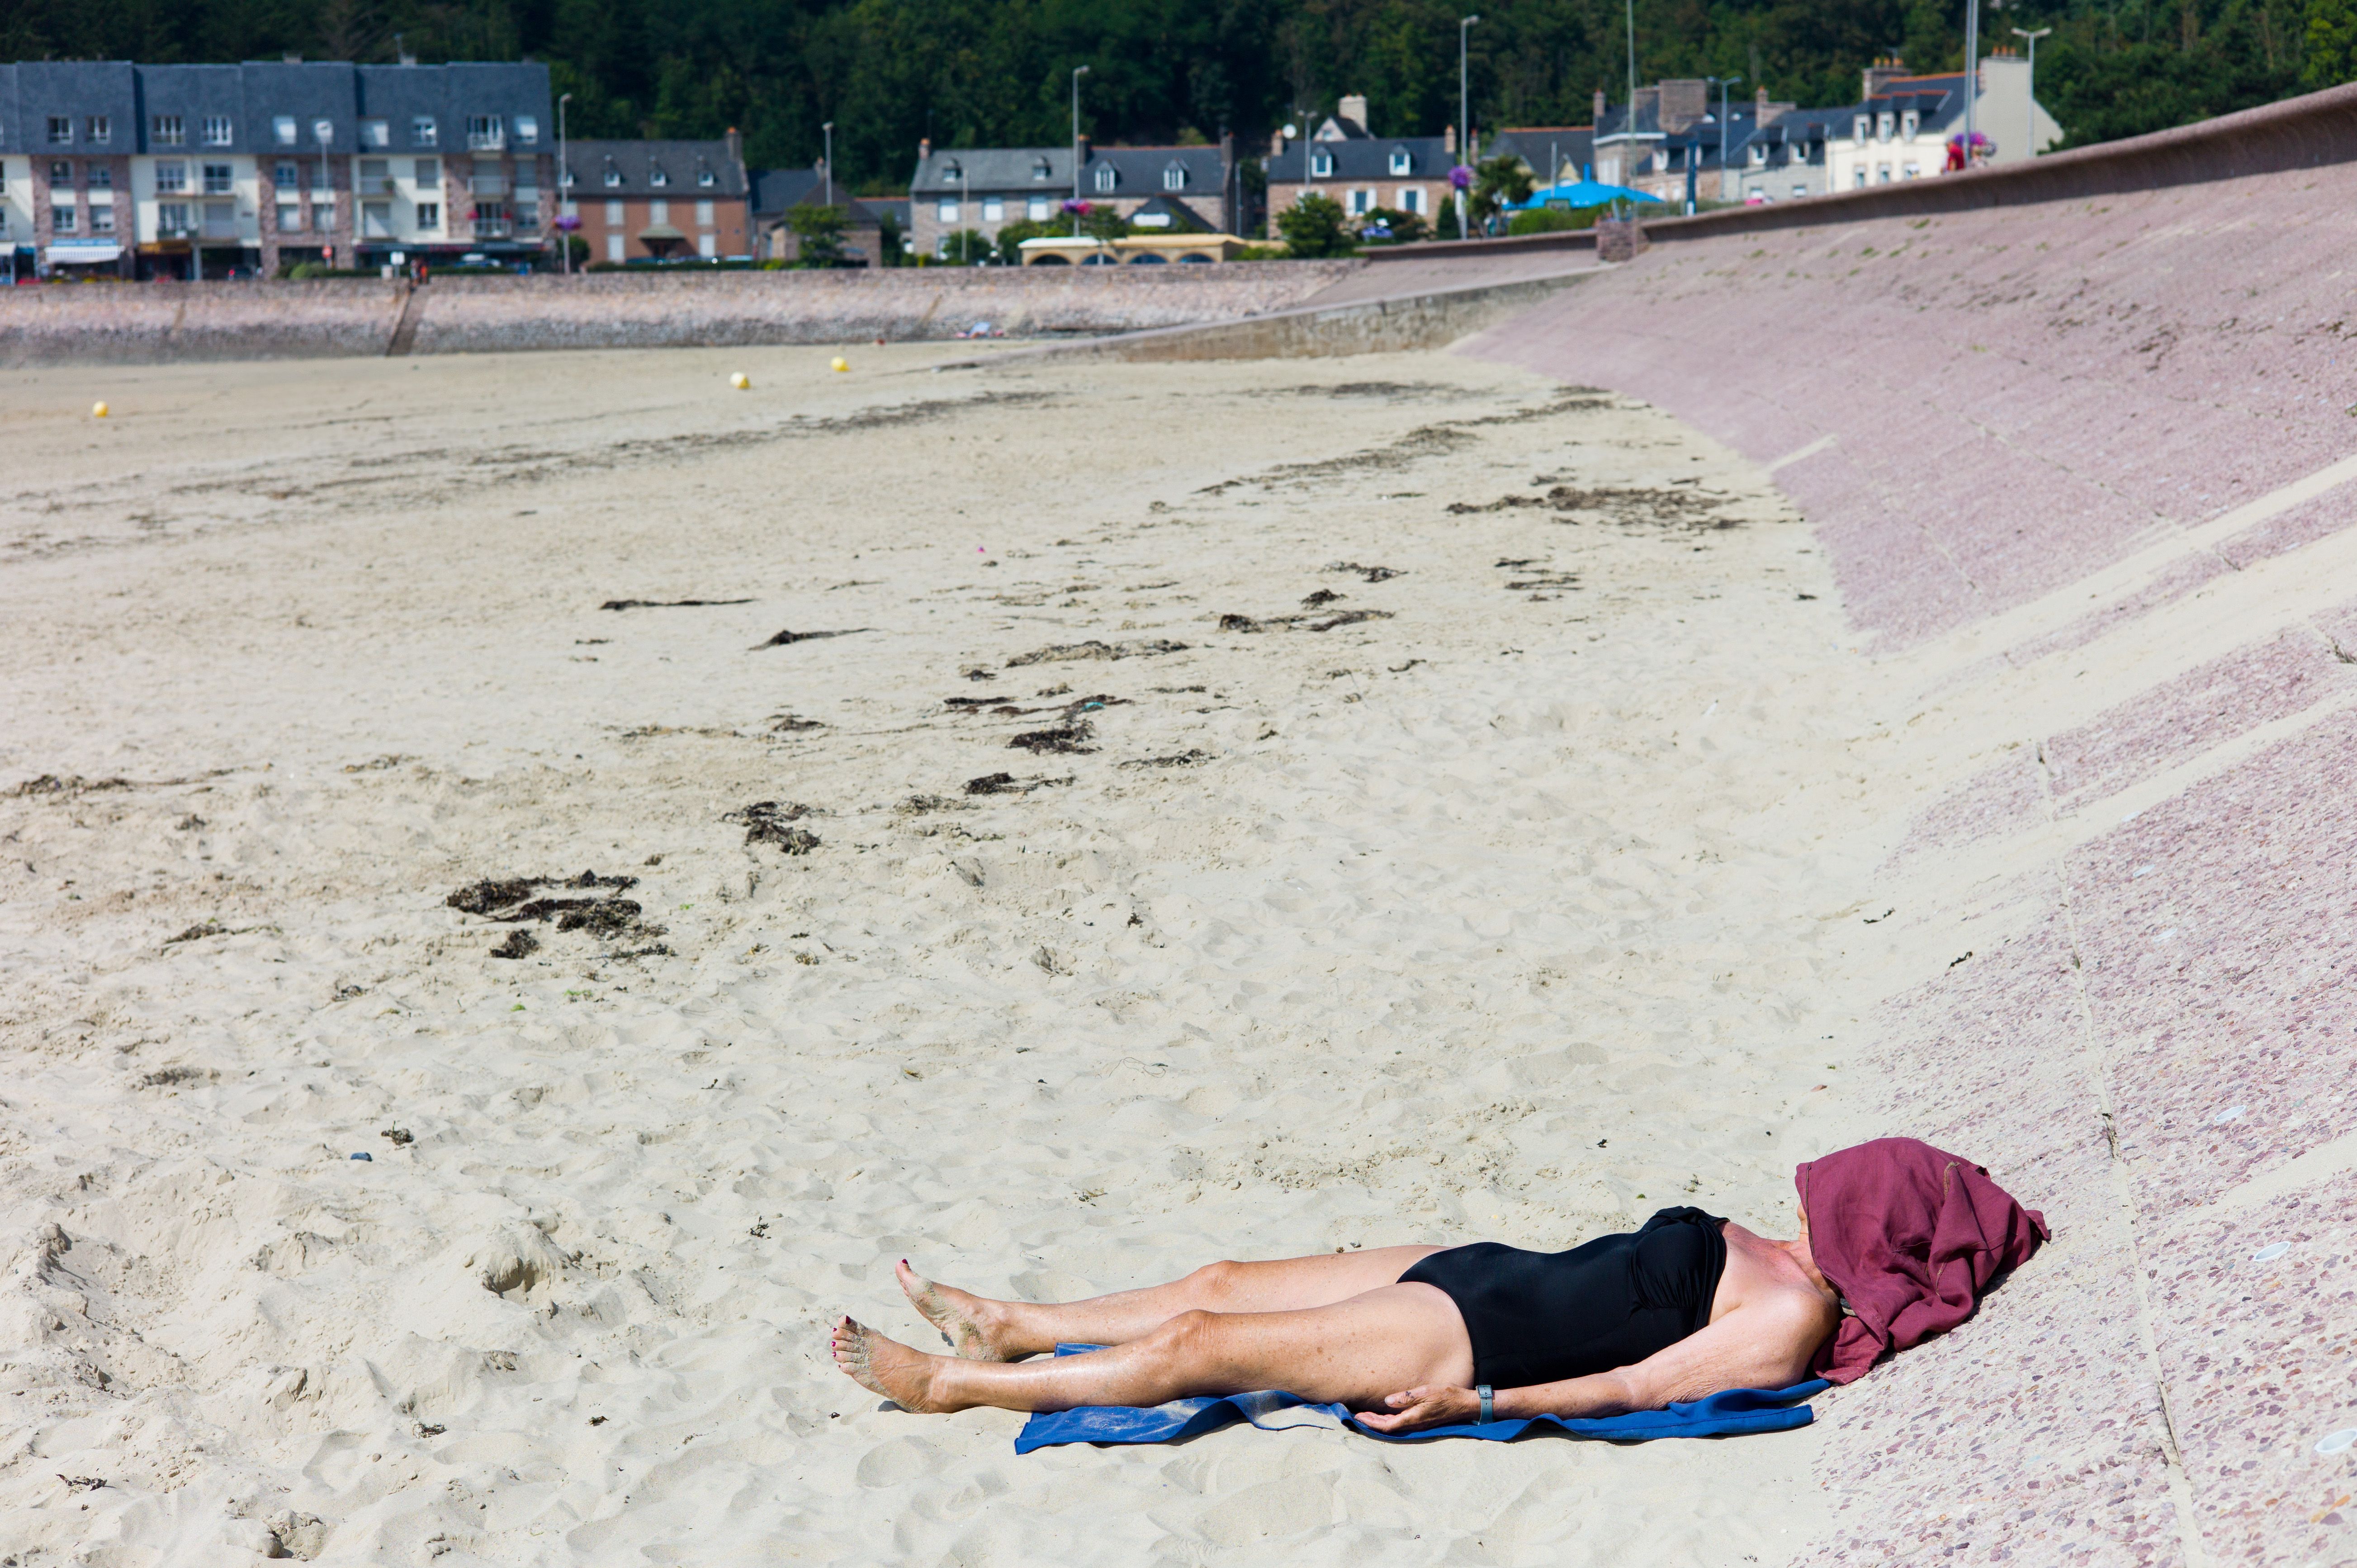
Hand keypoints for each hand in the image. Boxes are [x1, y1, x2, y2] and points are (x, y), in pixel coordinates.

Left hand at [1353, 1384, 1482, 1433]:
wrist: (1464, 1404)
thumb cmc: (1447, 1395)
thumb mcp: (1426, 1392)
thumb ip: (1406, 1397)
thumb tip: (1387, 1401)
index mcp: (1413, 1418)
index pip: (1386, 1425)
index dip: (1371, 1422)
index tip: (1358, 1417)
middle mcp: (1414, 1424)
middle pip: (1387, 1427)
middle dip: (1371, 1422)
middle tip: (1357, 1416)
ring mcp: (1418, 1424)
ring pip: (1393, 1425)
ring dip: (1379, 1421)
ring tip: (1366, 1415)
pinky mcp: (1421, 1421)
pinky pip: (1400, 1423)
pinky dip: (1389, 1419)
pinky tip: (1385, 1414)